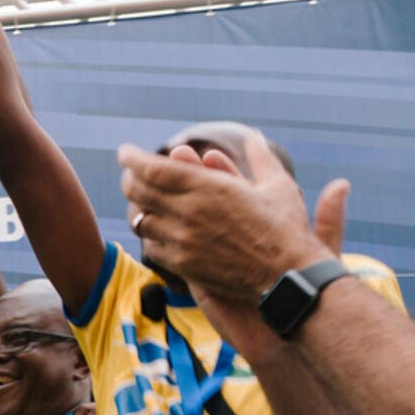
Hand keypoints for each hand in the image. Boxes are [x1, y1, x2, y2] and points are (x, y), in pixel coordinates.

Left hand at [116, 137, 334, 299]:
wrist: (288, 277)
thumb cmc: (286, 229)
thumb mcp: (278, 185)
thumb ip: (260, 158)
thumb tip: (254, 136)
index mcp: (206, 186)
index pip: (152, 168)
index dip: (133, 158)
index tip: (125, 152)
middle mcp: (188, 212)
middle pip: (138, 191)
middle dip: (129, 179)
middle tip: (130, 175)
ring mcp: (183, 240)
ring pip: (141, 220)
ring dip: (139, 208)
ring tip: (142, 202)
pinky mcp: (183, 265)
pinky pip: (152, 247)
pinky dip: (151, 236)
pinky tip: (157, 231)